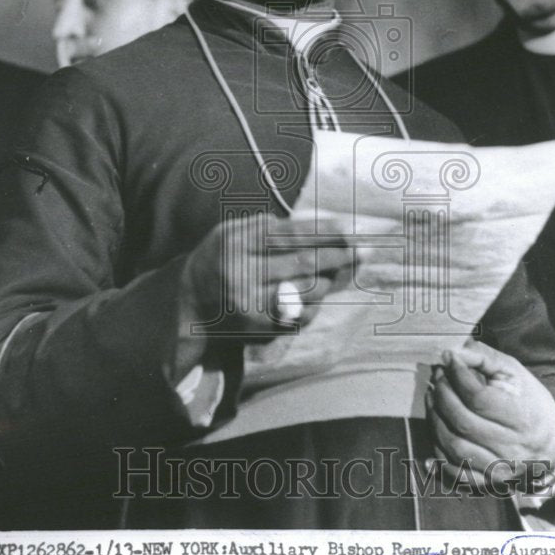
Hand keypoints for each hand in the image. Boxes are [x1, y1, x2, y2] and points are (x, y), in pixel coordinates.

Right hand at [184, 211, 355, 337]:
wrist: (191, 302)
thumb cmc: (224, 257)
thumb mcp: (236, 231)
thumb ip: (271, 226)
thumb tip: (322, 229)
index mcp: (237, 242)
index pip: (291, 235)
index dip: (324, 232)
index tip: (349, 229)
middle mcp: (241, 273)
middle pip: (303, 263)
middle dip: (338, 256)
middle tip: (363, 250)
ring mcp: (250, 304)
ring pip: (306, 290)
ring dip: (329, 279)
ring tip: (341, 271)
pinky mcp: (258, 328)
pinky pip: (300, 314)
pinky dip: (316, 302)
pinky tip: (321, 292)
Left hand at [425, 341, 554, 483]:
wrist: (552, 441)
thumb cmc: (530, 401)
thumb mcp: (514, 372)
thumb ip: (484, 357)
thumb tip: (454, 352)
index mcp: (522, 418)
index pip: (479, 398)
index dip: (457, 376)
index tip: (448, 359)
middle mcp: (511, 448)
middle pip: (462, 422)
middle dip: (442, 395)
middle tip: (437, 378)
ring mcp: (499, 469)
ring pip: (454, 447)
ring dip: (435, 420)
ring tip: (433, 399)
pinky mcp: (489, 483)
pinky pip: (456, 473)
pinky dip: (439, 455)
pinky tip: (434, 433)